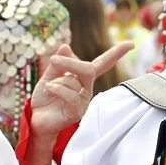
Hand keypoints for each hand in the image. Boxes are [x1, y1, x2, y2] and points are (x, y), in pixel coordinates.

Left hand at [26, 41, 132, 164]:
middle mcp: (87, 89)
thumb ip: (58, 64)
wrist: (35, 119)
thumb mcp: (49, 76)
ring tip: (48, 88)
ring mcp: (84, 101)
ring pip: (75, 81)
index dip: (116, 53)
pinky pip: (71, 95)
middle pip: (89, 69)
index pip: (102, 64)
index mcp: (83, 79)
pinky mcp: (77, 112)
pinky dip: (56, 88)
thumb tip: (66, 46)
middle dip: (70, 63)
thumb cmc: (44, 99)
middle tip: (53, 60)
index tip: (130, 44)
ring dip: (56, 81)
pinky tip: (48, 89)